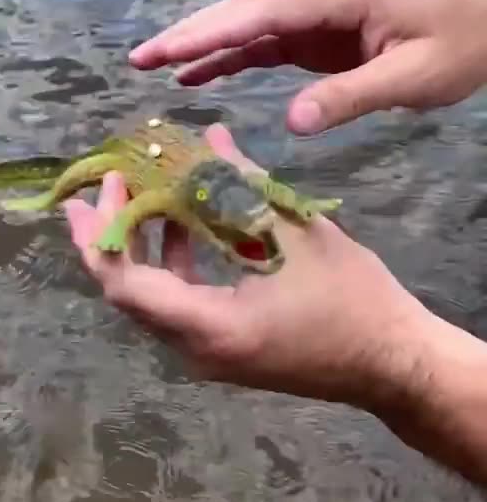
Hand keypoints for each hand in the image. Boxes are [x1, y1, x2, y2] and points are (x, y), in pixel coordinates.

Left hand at [61, 122, 442, 411]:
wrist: (394, 365)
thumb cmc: (352, 300)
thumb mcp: (296, 232)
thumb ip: (242, 183)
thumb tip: (208, 136)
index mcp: (207, 326)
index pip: (124, 283)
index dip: (106, 231)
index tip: (109, 185)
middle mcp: (193, 349)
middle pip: (126, 291)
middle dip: (110, 233)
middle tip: (106, 183)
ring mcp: (204, 354)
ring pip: (148, 297)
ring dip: (141, 244)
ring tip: (139, 192)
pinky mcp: (219, 348)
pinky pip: (175, 304)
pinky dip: (171, 263)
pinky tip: (182, 223)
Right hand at [128, 0, 486, 134]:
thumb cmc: (459, 46)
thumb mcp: (413, 76)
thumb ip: (351, 96)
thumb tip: (290, 122)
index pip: (260, 14)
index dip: (210, 33)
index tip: (165, 51)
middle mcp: (315, 0)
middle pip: (240, 13)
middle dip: (188, 34)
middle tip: (138, 57)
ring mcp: (313, 17)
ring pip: (244, 27)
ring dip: (199, 44)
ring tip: (150, 64)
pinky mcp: (314, 38)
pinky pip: (260, 45)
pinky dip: (226, 59)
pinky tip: (194, 77)